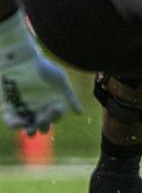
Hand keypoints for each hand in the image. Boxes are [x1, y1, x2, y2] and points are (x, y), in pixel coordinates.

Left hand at [0, 13, 80, 133]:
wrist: (21, 61)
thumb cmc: (44, 69)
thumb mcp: (61, 81)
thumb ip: (70, 97)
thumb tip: (80, 113)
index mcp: (51, 101)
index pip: (56, 115)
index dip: (57, 115)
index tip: (56, 108)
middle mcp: (38, 106)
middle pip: (43, 123)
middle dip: (44, 126)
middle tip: (43, 124)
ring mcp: (23, 108)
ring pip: (28, 125)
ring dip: (31, 130)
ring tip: (31, 130)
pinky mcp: (10, 108)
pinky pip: (13, 121)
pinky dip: (17, 125)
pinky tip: (22, 122)